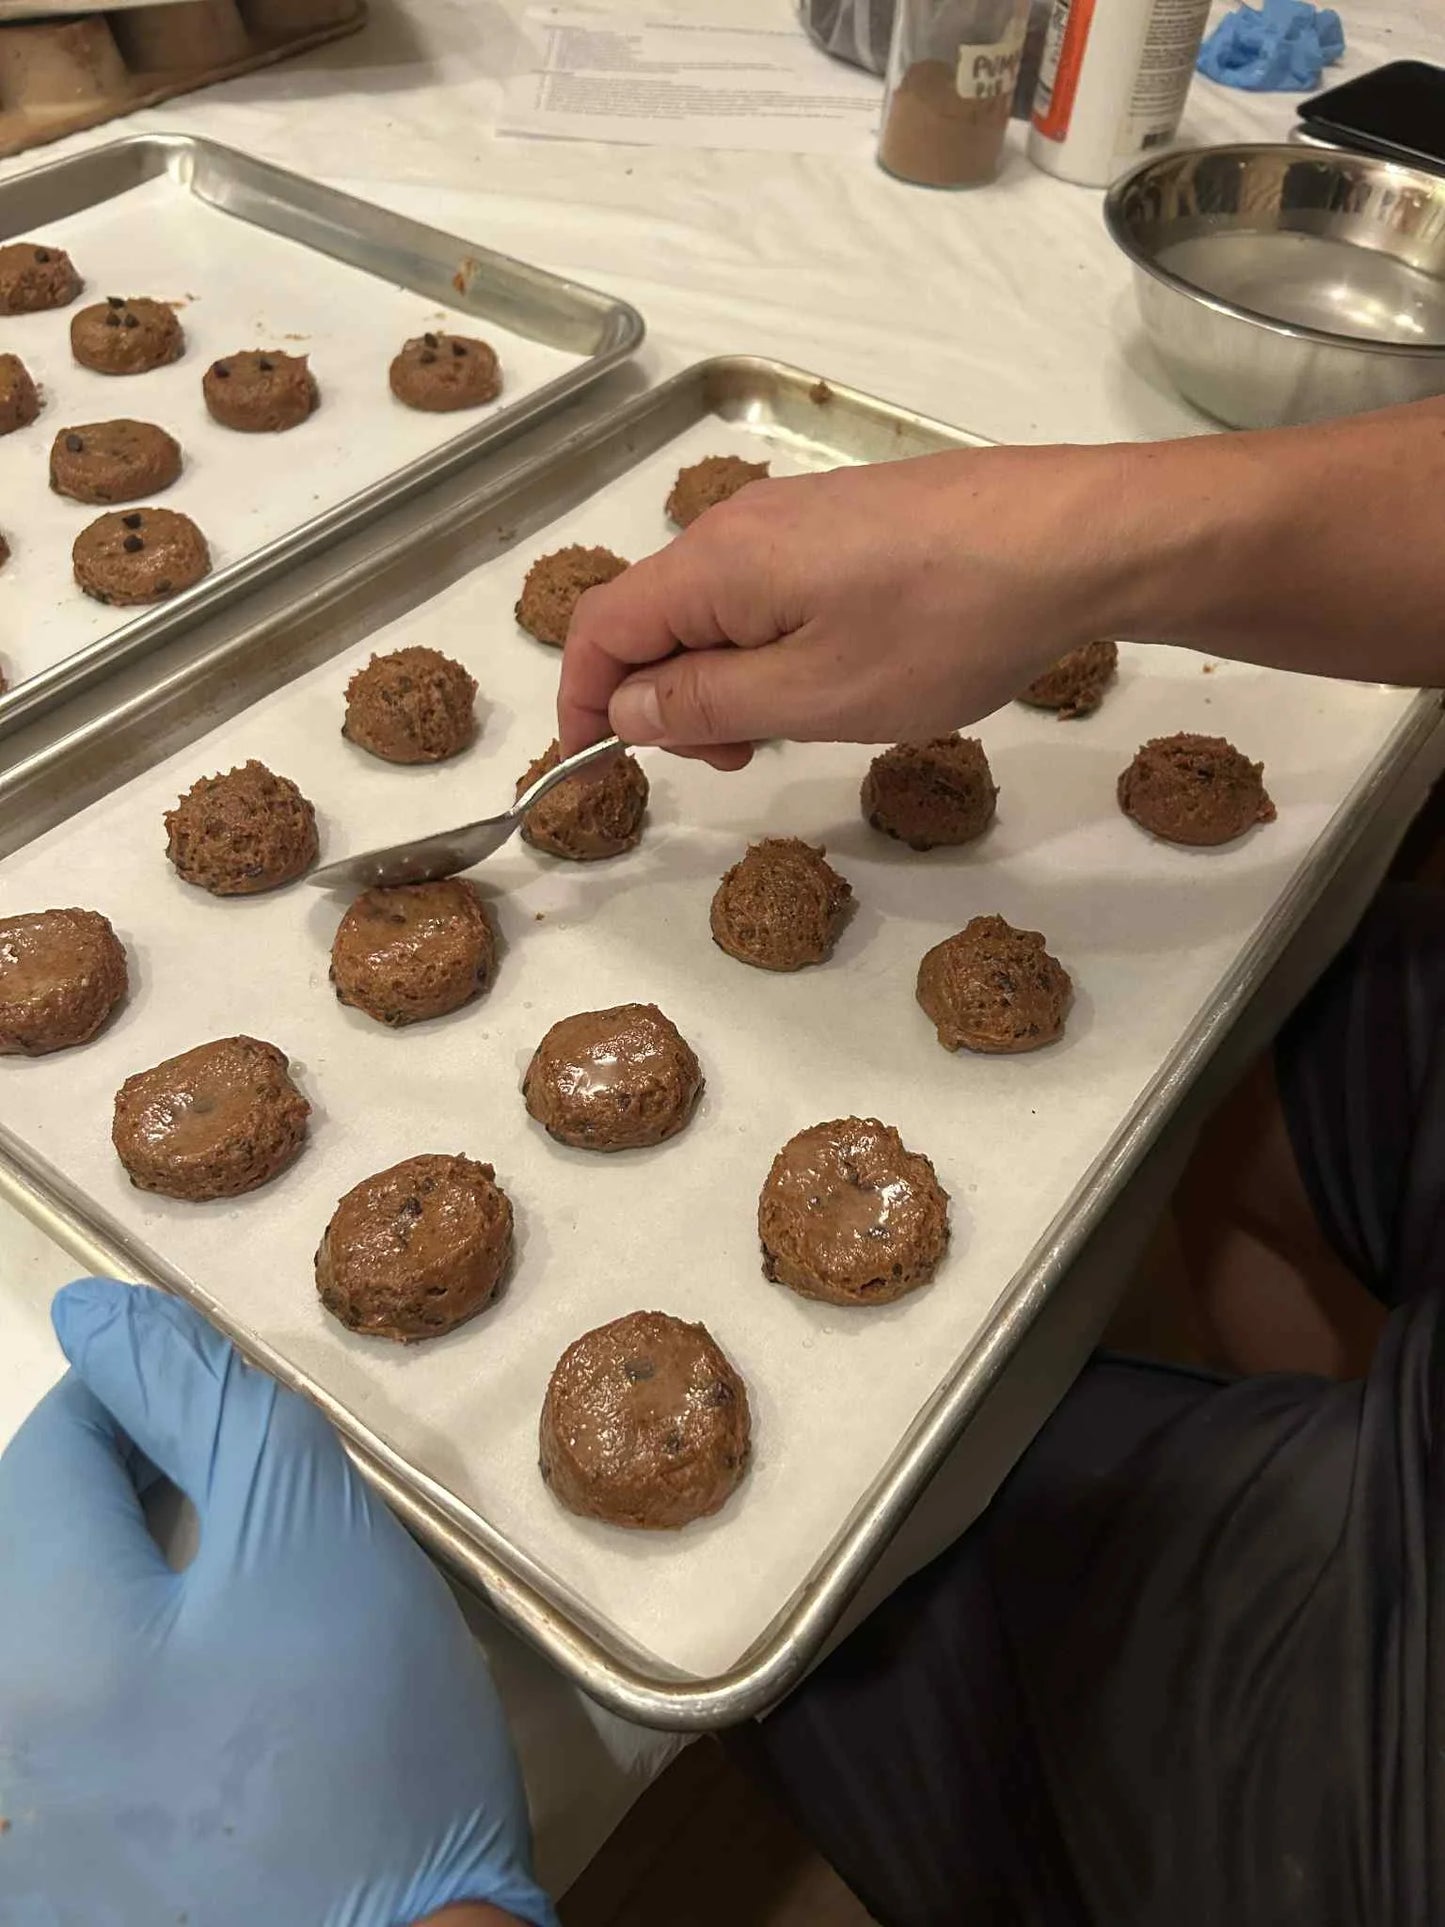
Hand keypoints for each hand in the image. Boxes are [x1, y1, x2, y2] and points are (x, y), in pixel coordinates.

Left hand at [0, 1278, 554, 1926]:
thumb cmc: (368, 1746)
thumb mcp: (314, 1535)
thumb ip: (203, 1401)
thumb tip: (94, 1314)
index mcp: (43, 1645)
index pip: (47, 1455)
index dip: (126, 1391)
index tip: (206, 1386)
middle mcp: (2, 1740)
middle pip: (31, 1548)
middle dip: (119, 1483)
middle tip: (225, 1471)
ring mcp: (24, 1831)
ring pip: (49, 1638)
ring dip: (122, 1576)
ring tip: (221, 1574)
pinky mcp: (65, 1889)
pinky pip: (67, 1739)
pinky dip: (124, 1675)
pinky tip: (208, 1700)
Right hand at [559, 443, 1129, 768]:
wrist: (1074, 542)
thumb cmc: (944, 626)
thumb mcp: (812, 696)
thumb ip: (705, 704)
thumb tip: (625, 709)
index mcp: (713, 564)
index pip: (598, 630)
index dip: (581, 704)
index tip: (598, 771)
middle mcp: (741, 524)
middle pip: (654, 615)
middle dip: (665, 699)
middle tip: (734, 762)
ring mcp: (799, 514)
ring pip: (717, 606)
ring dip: (726, 679)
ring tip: (797, 728)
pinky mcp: (851, 519)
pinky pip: (771, 588)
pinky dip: (772, 647)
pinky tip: (841, 678)